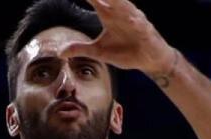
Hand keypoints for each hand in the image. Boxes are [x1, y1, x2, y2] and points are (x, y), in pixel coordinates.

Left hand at [59, 0, 174, 75]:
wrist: (149, 60)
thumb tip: (60, 52)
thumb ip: (80, 49)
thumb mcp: (99, 51)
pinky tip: (129, 16)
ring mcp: (133, 18)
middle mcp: (120, 11)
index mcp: (108, 13)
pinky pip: (139, 21)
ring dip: (116, 0)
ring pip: (123, 4)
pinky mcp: (145, 29)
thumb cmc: (126, 51)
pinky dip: (133, 17)